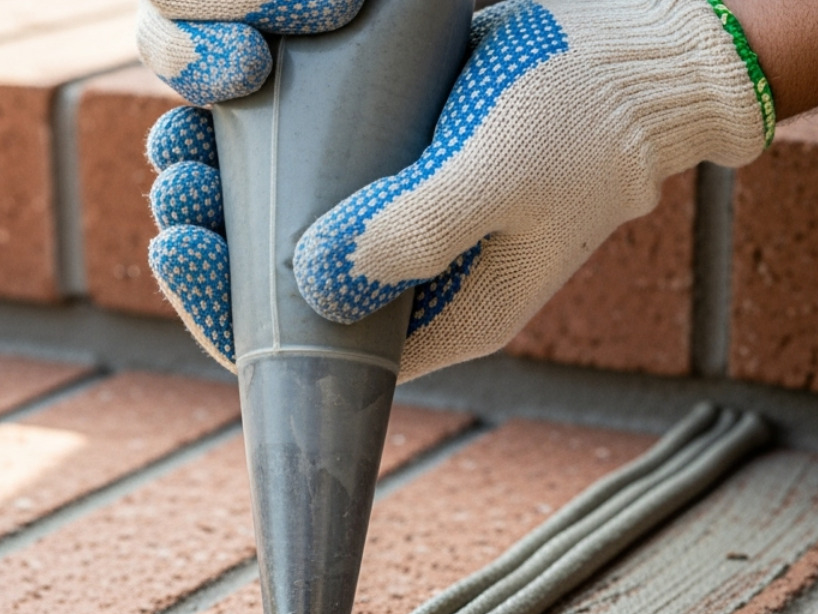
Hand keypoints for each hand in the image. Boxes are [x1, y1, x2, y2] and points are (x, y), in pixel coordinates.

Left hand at [142, 0, 773, 380]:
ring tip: (179, 140)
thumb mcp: (505, 176)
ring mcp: (400, 222)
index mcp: (440, 316)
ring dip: (226, 190)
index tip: (177, 245)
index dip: (228, 312)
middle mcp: (411, 282)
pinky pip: (307, 173)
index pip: (311, 354)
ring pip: (286, 229)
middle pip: (283, 292)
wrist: (644, 55)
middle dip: (214, 242)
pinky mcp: (393, 165)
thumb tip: (313, 280)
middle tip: (173, 181)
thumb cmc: (589, 116)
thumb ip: (415, 231)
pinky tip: (223, 109)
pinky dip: (260, 148)